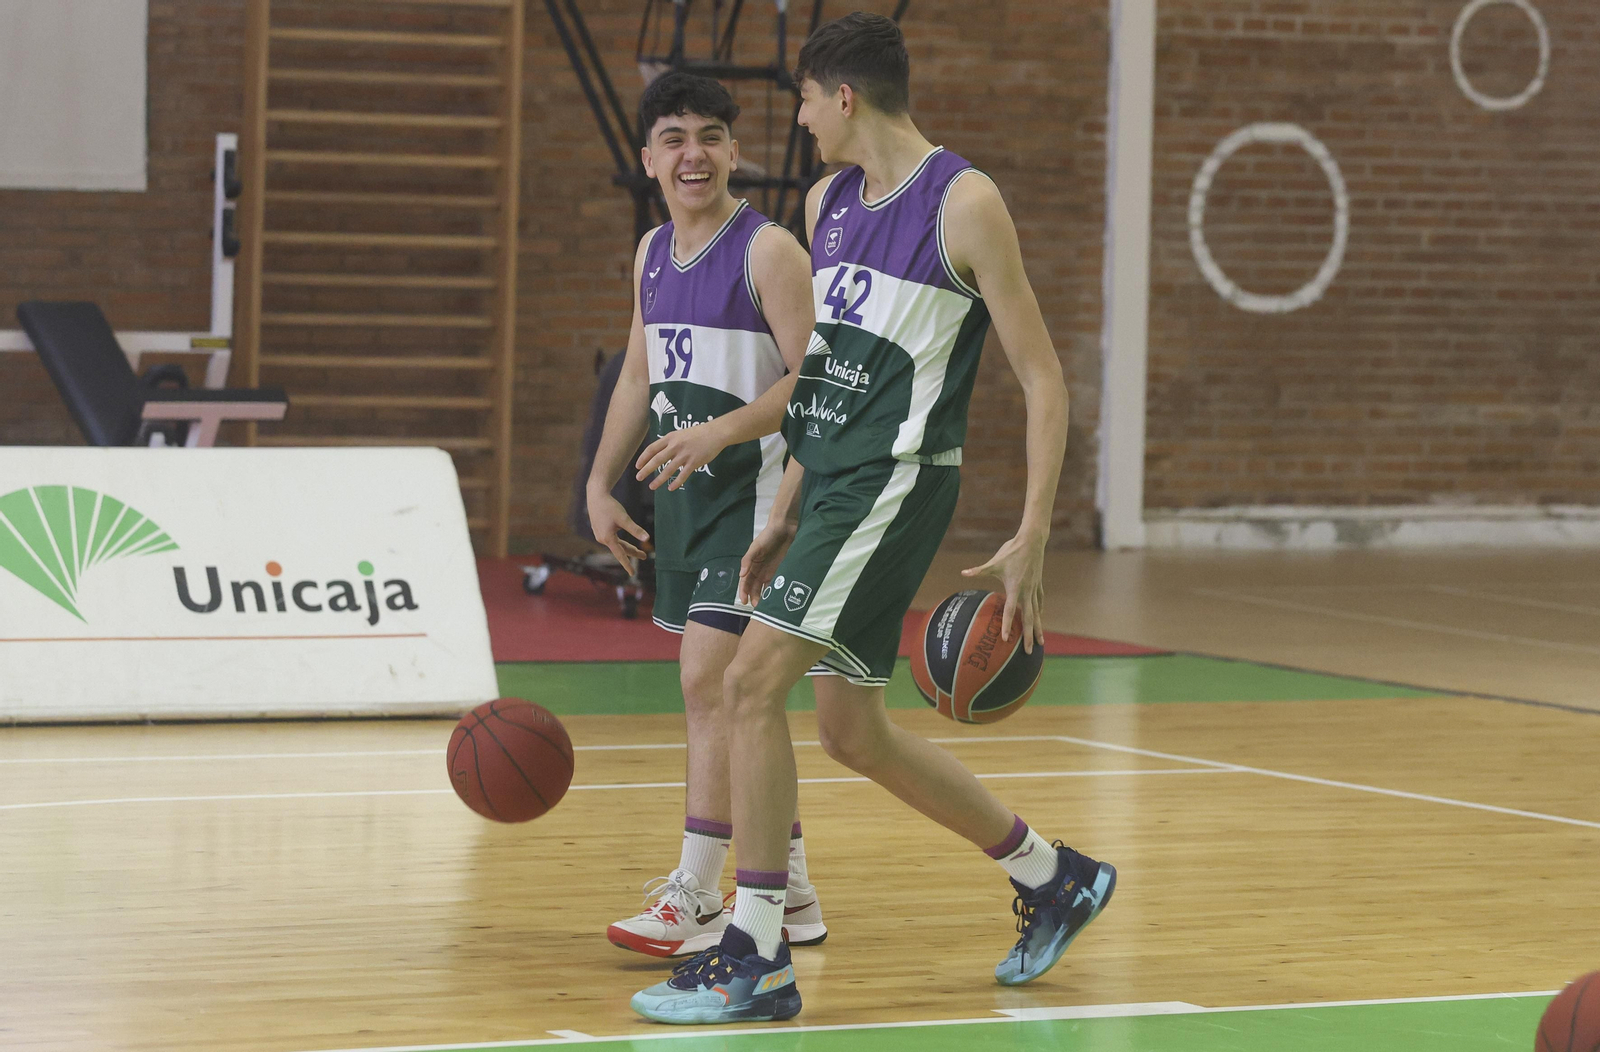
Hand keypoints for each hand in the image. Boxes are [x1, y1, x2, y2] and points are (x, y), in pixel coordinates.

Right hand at [586, 488, 648, 576]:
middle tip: (644, 556)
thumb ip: (635, 529)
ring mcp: (600, 534)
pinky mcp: (600, 529)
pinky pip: (612, 539)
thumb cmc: (610, 506)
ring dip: (627, 547)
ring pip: (616, 544)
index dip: (627, 564)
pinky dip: (620, 542)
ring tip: (638, 551)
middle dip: (632, 553)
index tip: (633, 574)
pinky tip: (623, 541)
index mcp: (608, 538)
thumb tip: (647, 539)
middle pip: (620, 549)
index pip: (620, 555)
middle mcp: (602, 538)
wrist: (596, 495)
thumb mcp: (624, 518)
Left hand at [635, 419, 731, 491]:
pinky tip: (671, 488)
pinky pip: (683, 475)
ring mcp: (685, 454)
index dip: (643, 457)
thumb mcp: (680, 434)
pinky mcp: (694, 462)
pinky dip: (676, 482)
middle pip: (657, 459)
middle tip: (639, 477)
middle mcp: (675, 446)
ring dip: (659, 479)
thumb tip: (659, 452)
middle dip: (646, 470)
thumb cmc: (698, 433)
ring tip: (652, 486)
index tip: (637, 466)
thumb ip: (670, 442)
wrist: (715, 433)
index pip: (652, 448)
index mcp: (670, 438)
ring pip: (668, 469)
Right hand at [738, 523, 796, 605]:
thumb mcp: (755, 547)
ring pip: (765, 588)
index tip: (744, 602)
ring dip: (764, 597)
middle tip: (757, 608)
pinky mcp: (781, 571)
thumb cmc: (768, 536)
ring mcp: (771, 571)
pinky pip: (776, 584)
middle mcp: (760, 570)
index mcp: (752, 565)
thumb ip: (748, 560)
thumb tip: (741, 575)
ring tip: (766, 607)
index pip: (745, 582)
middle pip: (755, 588)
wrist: (785, 528)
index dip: (744, 592)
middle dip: (754, 597)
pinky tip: (776, 599)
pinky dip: (775, 592)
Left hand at [961, 531, 1046, 653]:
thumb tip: (963, 573)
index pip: (1010, 611)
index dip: (1008, 626)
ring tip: (1041, 643)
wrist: (1032, 541)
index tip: (1007, 639)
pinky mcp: (1038, 584)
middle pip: (1029, 618)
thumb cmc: (1011, 551)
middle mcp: (1027, 591)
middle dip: (1029, 636)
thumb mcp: (994, 562)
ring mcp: (1034, 588)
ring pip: (1037, 613)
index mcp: (1015, 588)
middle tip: (1029, 652)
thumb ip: (979, 570)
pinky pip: (1040, 601)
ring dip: (1038, 628)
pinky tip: (1040, 616)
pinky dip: (1040, 610)